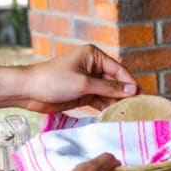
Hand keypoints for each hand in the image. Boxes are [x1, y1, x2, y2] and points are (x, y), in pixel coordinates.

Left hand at [18, 45, 138, 112]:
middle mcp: (93, 66)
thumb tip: (133, 89)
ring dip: (116, 102)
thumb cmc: (53, 81)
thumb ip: (110, 88)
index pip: (119, 70)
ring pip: (109, 92)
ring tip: (127, 114)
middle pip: (115, 81)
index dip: (130, 83)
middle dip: (124, 94)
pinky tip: (114, 115)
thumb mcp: (84, 84)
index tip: (142, 97)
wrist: (28, 91)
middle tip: (137, 108)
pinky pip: (100, 99)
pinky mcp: (83, 93)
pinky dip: (106, 106)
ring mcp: (88, 80)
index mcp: (94, 55)